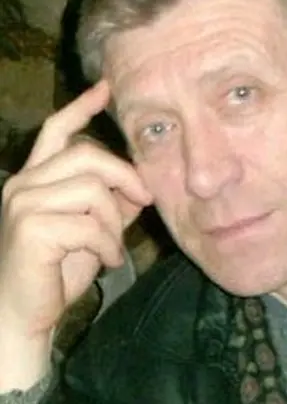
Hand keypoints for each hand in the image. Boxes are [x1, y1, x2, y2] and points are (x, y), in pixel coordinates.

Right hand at [0, 81, 151, 339]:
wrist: (23, 314)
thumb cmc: (56, 271)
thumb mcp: (92, 229)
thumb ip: (112, 203)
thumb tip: (141, 184)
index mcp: (36, 177)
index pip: (57, 130)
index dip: (82, 107)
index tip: (106, 89)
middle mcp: (23, 183)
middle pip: (87, 155)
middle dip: (125, 176)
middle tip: (146, 199)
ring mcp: (23, 203)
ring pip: (93, 190)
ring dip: (113, 224)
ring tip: (113, 248)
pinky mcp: (30, 228)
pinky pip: (89, 224)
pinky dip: (108, 245)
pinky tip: (108, 261)